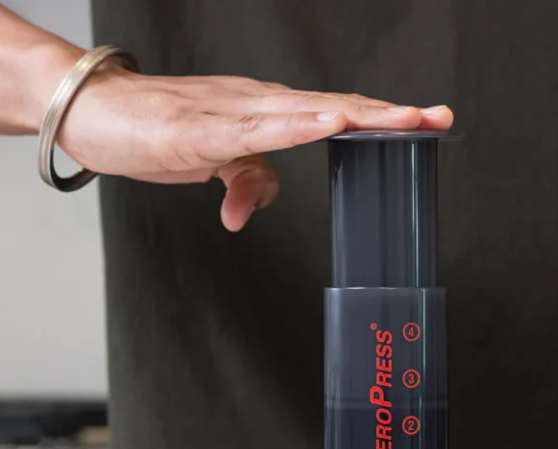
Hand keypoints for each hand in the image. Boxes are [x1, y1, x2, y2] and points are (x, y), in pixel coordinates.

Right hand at [40, 47, 451, 229]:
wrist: (94, 111)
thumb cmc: (155, 128)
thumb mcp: (213, 162)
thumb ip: (242, 180)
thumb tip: (247, 210)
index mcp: (268, 111)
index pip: (336, 112)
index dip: (381, 118)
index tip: (427, 122)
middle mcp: (259, 103)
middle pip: (335, 106)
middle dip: (389, 114)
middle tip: (437, 116)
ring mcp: (233, 111)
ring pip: (307, 110)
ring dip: (358, 115)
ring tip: (403, 119)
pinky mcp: (203, 128)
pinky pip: (257, 129)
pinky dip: (295, 127)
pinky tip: (328, 123)